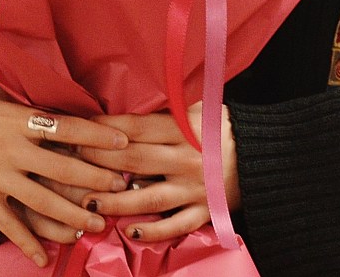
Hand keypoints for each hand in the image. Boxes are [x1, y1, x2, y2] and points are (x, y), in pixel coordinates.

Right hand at [0, 90, 128, 266]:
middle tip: (119, 186)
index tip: (123, 141)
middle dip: (94, 178)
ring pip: (42, 202)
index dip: (96, 134)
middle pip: (62, 167)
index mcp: (18, 118)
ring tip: (96, 222)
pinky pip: (8, 225)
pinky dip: (26, 244)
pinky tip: (44, 259)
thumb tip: (68, 98)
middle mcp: (11, 148)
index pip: (67, 126)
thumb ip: (30, 102)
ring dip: (72, 215)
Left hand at [74, 104, 239, 241]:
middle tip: (71, 159)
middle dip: (99, 160)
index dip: (104, 128)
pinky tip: (129, 231)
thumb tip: (123, 109)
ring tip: (88, 202)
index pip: (135, 127)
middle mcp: (185, 159)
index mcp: (183, 129)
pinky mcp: (205, 211)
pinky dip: (153, 231)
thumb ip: (164, 111)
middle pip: (133, 160)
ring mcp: (194, 188)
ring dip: (116, 201)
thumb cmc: (225, 127)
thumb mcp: (198, 108)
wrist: (268, 156)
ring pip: (148, 197)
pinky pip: (176, 225)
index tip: (80, 128)